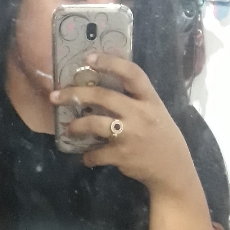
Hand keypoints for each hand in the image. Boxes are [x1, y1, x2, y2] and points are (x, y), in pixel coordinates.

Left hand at [50, 52, 194, 193]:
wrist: (173, 170)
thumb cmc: (161, 136)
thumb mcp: (155, 111)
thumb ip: (135, 99)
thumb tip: (105, 83)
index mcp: (150, 99)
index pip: (132, 73)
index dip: (110, 63)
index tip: (88, 58)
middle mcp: (140, 114)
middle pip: (104, 97)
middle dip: (75, 94)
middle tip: (56, 96)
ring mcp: (131, 135)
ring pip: (95, 124)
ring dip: (77, 126)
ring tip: (68, 129)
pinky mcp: (122, 156)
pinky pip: (97, 153)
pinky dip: (88, 156)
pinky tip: (86, 157)